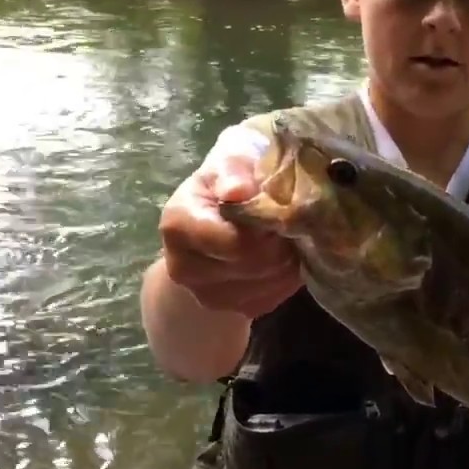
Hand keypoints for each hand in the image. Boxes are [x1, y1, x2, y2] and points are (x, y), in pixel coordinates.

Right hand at [157, 154, 302, 317]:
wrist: (218, 216)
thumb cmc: (229, 178)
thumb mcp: (231, 158)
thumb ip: (234, 169)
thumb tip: (238, 191)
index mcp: (178, 225)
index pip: (235, 242)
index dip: (267, 225)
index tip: (279, 207)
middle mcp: (184, 268)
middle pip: (255, 265)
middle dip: (281, 242)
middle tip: (289, 222)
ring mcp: (208, 296)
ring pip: (269, 284)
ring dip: (289, 260)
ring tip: (285, 237)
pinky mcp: (234, 310)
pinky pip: (275, 298)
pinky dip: (287, 278)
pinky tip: (283, 256)